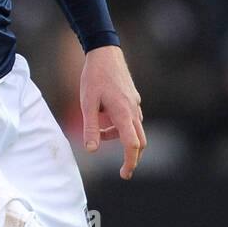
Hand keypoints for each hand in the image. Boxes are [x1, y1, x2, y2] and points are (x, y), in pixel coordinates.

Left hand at [79, 45, 145, 179]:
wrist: (105, 52)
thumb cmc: (94, 77)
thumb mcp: (87, 103)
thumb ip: (90, 127)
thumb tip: (92, 150)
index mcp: (123, 113)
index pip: (132, 144)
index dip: (130, 161)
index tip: (124, 174)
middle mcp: (133, 110)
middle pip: (140, 141)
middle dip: (132, 157)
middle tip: (123, 170)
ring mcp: (135, 104)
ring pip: (133, 129)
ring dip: (119, 137)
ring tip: (98, 129)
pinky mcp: (133, 99)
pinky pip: (130, 119)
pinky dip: (120, 126)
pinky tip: (104, 116)